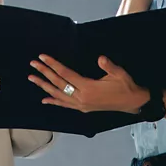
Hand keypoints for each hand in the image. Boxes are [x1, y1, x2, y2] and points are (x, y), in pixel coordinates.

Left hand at [28, 55, 146, 113]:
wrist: (133, 102)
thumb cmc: (126, 86)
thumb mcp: (120, 74)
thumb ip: (109, 66)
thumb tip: (101, 58)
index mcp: (88, 88)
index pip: (66, 74)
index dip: (53, 64)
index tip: (43, 57)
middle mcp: (81, 98)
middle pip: (58, 83)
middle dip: (44, 73)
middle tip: (33, 64)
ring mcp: (81, 105)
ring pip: (58, 95)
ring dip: (44, 86)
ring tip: (32, 78)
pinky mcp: (83, 108)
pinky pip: (65, 105)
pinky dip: (54, 101)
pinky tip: (44, 100)